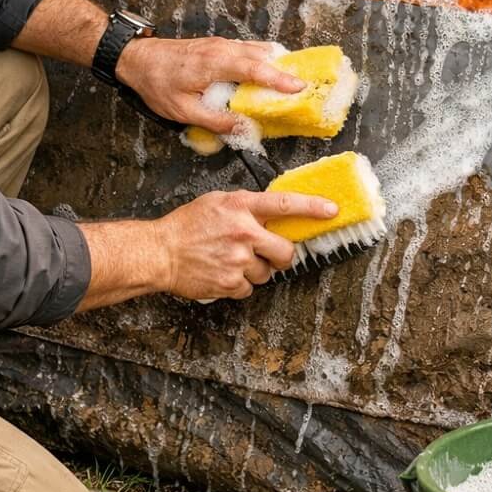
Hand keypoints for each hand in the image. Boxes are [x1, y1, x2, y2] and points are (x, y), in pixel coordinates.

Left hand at [116, 36, 303, 132]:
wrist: (138, 58)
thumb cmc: (157, 83)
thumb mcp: (183, 110)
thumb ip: (216, 120)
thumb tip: (244, 129)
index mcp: (213, 64)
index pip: (253, 69)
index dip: (277, 79)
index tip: (298, 87)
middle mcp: (221, 49)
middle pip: (261, 55)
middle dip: (286, 69)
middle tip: (306, 84)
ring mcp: (221, 44)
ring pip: (257, 49)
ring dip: (276, 62)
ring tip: (295, 77)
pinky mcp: (219, 44)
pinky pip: (248, 48)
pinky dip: (264, 58)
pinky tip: (271, 69)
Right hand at [149, 189, 337, 299]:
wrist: (160, 252)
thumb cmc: (187, 226)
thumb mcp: (218, 202)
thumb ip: (247, 207)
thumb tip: (273, 214)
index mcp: (240, 206)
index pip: (285, 203)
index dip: (312, 207)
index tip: (331, 210)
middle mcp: (243, 232)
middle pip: (286, 251)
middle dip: (282, 256)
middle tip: (270, 254)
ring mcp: (238, 259)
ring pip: (267, 273)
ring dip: (255, 271)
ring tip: (231, 261)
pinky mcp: (230, 282)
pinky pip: (249, 289)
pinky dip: (239, 285)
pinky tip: (223, 273)